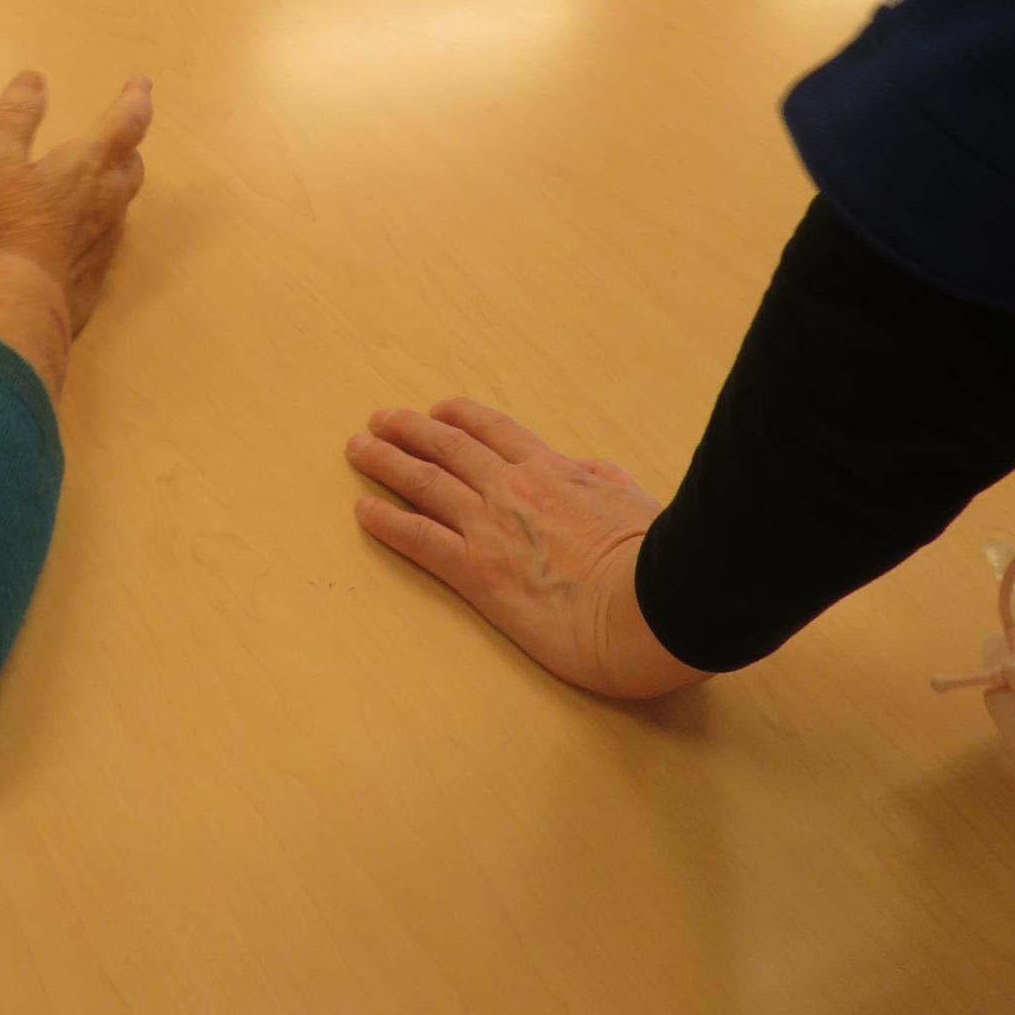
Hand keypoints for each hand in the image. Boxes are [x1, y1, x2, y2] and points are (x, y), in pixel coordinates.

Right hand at [0, 72, 152, 398]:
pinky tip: (79, 231)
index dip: (136, 98)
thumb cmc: (8, 223)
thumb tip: (33, 78)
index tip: (142, 84)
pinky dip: (99, 221)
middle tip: (119, 134)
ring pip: (122, 201)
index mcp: (91, 163)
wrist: (21, 299)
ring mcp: (109, 238)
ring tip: (99, 178)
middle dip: (127, 145)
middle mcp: (110, 198)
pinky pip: (108, 235)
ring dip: (115, 182)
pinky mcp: (99, 270)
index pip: (127, 121)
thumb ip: (17, 116)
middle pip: (131, 163)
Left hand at [345, 398, 701, 697]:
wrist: (652, 603)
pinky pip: (419, 538)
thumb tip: (585, 469)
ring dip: (386, 462)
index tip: (438, 410)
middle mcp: (513, 488)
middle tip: (380, 420)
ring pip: (425, 481)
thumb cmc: (657, 559)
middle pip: (448, 446)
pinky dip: (387, 521)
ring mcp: (491, 526)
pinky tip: (363, 510)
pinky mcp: (478, 571)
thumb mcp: (634, 499)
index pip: (495, 431)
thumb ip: (601, 480)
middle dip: (410, 429)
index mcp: (553, 471)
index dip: (460, 417)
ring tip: (358, 449)